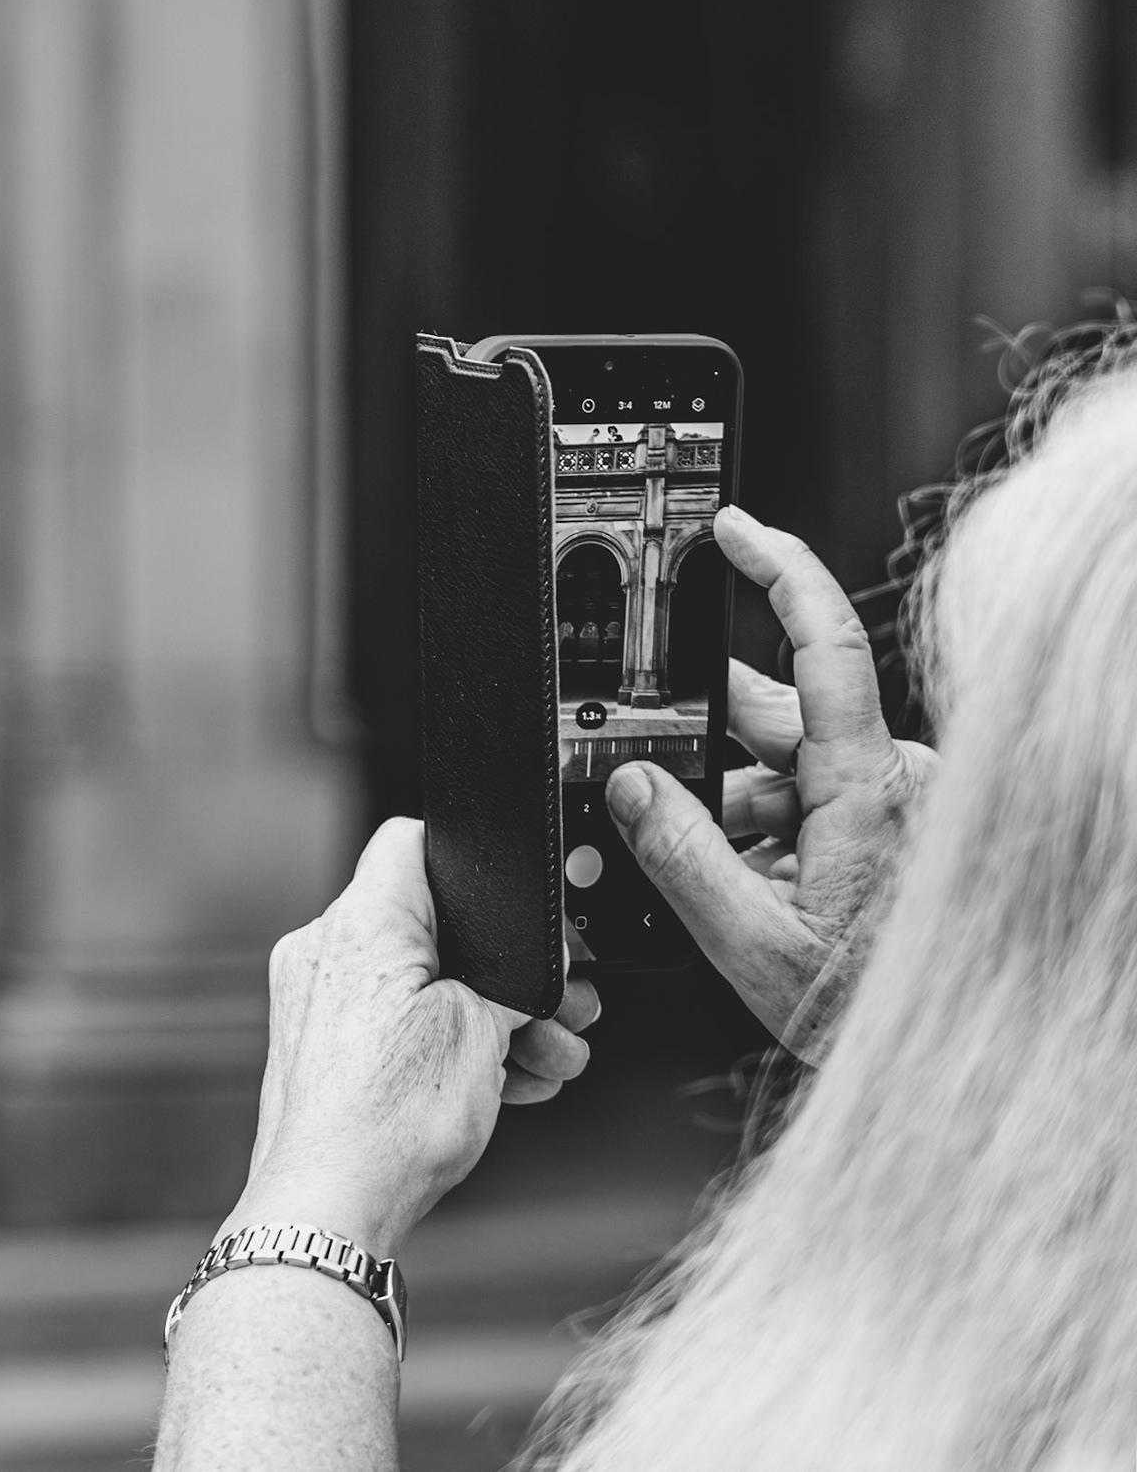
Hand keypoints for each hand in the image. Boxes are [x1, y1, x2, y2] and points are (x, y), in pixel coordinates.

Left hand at [222, 818, 600, 1258]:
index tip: (523, 914)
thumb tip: (529, 972)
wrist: (329, 1210)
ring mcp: (316, 1001)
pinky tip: (504, 1084)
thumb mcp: (484, 1030)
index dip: (476, 867)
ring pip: (420, 982)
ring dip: (488, 1018)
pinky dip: (446, 1042)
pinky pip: (394, 1022)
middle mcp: (326, 950)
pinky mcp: (318, 1048)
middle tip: (562, 1009)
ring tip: (547, 1061)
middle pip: (430, 925)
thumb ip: (511, 980)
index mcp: (360, 920)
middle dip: (505, 970)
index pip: (411, 841)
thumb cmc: (390, 1122)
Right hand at [604, 505, 935, 1056]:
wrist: (960, 1063)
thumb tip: (629, 789)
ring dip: (739, 809)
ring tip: (724, 884)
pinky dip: (770, 828)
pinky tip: (754, 887)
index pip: (823, 643)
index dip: (776, 568)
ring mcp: (898, 802)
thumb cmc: (873, 1011)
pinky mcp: (897, 825)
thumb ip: (681, 859)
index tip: (733, 527)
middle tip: (656, 798)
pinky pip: (814, 797)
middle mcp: (893, 780)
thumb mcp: (752, 945)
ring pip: (789, 766)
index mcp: (865, 788)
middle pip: (776, 718)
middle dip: (709, 754)